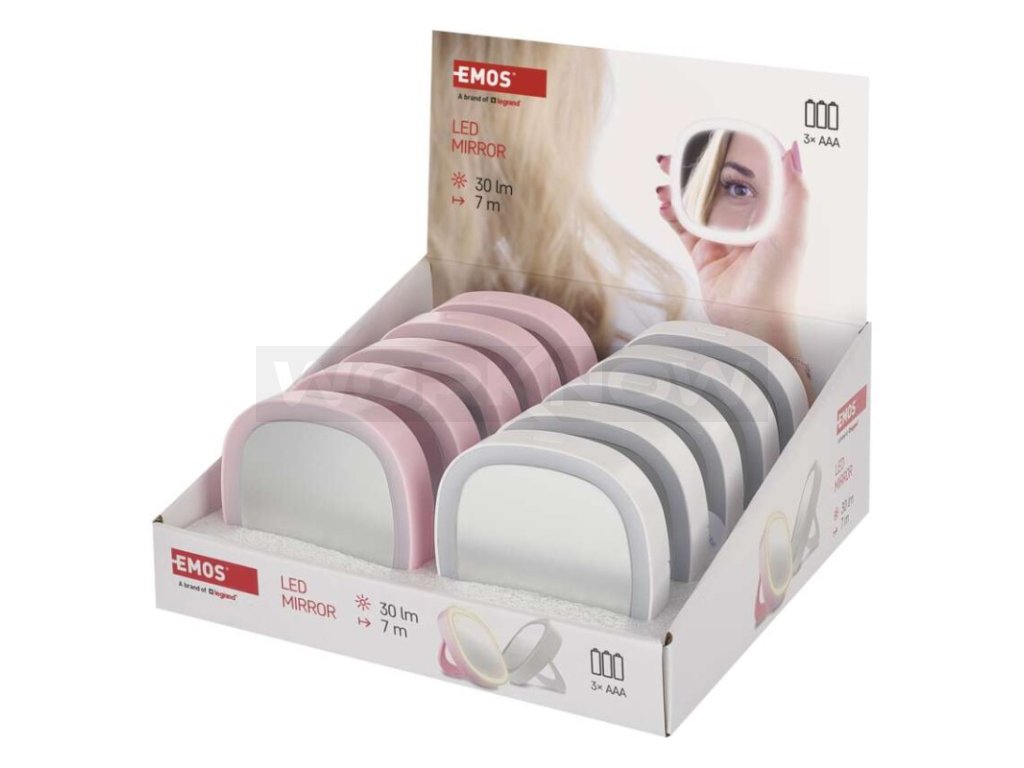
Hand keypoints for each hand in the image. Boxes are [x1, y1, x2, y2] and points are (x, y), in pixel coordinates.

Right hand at [656, 142, 812, 397]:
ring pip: (697, 204)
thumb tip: (793, 150)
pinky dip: (670, 214)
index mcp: (772, 213)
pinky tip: (662, 203)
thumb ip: (794, 192)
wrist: (752, 325)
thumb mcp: (792, 234)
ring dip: (678, 189)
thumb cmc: (778, 285)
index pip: (751, 172)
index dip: (732, 151)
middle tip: (676, 154)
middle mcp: (747, 223)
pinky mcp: (704, 257)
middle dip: (696, 167)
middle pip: (718, 185)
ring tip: (662, 178)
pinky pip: (683, 229)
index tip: (714, 135)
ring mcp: (724, 239)